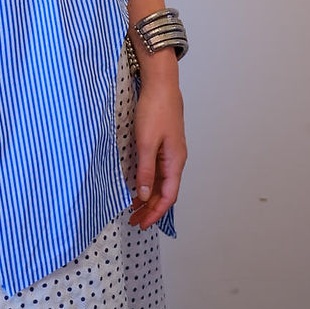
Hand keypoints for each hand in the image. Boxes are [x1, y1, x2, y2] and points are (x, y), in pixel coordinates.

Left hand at [127, 70, 185, 230]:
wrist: (161, 85)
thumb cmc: (156, 110)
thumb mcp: (146, 143)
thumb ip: (146, 171)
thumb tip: (145, 196)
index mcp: (175, 162)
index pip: (168, 196)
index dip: (155, 213)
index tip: (142, 223)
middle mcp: (175, 159)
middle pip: (165, 192)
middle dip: (150, 208)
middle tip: (134, 219)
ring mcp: (170, 151)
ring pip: (161, 182)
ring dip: (148, 196)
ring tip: (133, 206)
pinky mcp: (163, 144)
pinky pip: (157, 170)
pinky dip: (148, 181)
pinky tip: (137, 184)